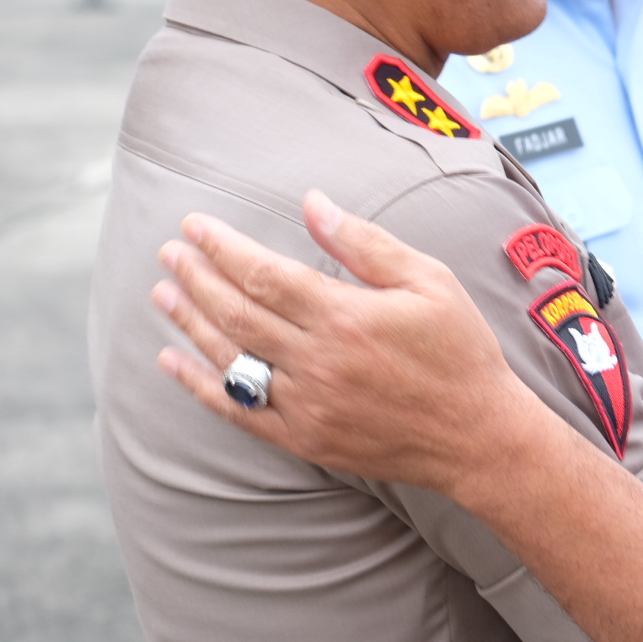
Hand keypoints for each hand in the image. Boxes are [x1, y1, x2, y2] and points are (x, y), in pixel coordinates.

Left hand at [149, 190, 533, 496]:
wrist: (478, 435)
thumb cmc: (461, 351)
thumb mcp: (430, 281)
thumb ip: (366, 244)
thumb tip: (313, 203)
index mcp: (346, 316)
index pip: (264, 273)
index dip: (222, 247)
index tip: (195, 226)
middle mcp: (318, 361)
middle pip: (236, 311)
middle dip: (196, 276)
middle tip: (170, 252)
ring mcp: (306, 404)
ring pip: (229, 357)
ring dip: (190, 321)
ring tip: (164, 292)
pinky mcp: (304, 438)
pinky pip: (236, 411)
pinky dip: (199, 385)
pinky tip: (172, 361)